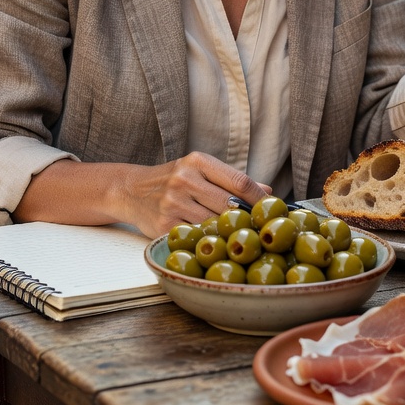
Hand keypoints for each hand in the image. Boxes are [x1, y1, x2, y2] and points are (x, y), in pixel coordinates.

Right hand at [117, 152, 269, 237]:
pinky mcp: (164, 226)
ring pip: (215, 224)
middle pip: (230, 205)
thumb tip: (267, 191)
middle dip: (248, 218)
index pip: (239, 180)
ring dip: (230, 232)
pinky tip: (217, 243)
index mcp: (198, 161)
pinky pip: (196, 237)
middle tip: (263, 228)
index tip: (273, 208)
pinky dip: (209, 241)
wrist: (131, 190)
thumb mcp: (200, 170)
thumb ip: (232, 179)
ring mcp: (173, 203)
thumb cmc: (174, 180)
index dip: (259, 198)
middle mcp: (184, 179)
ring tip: (243, 237)